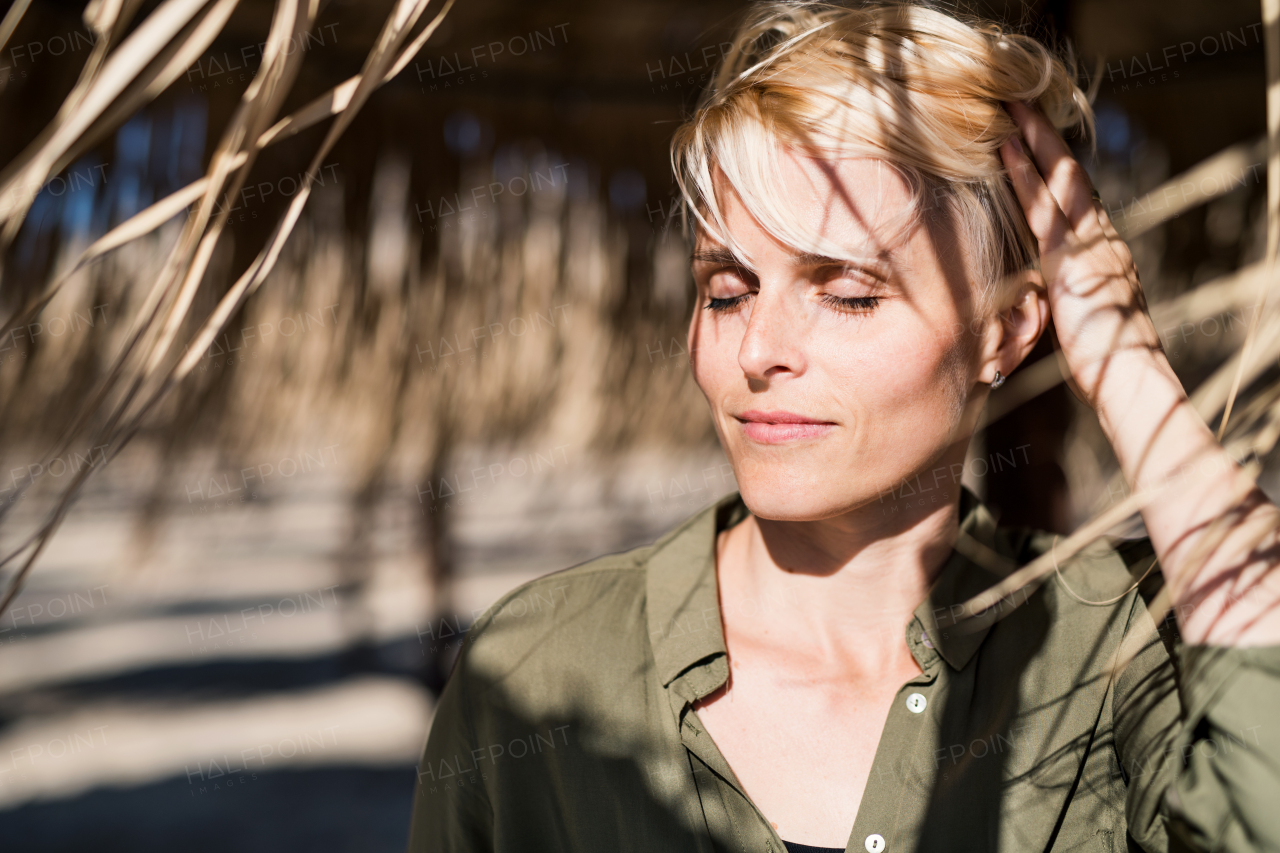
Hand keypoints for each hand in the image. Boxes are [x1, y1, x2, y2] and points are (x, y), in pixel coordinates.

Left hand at [998, 101, 1163, 408]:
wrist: (1129, 376)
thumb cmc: (1103, 364)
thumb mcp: (1079, 323)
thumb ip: (1061, 299)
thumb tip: (1040, 299)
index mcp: (1101, 253)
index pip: (1073, 199)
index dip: (1050, 167)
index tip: (1030, 140)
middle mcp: (1100, 238)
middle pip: (1069, 176)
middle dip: (1042, 139)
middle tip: (1016, 104)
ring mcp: (1088, 242)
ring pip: (1058, 179)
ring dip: (1031, 142)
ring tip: (1008, 109)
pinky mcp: (1072, 255)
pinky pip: (1044, 202)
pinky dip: (1026, 174)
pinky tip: (1007, 149)